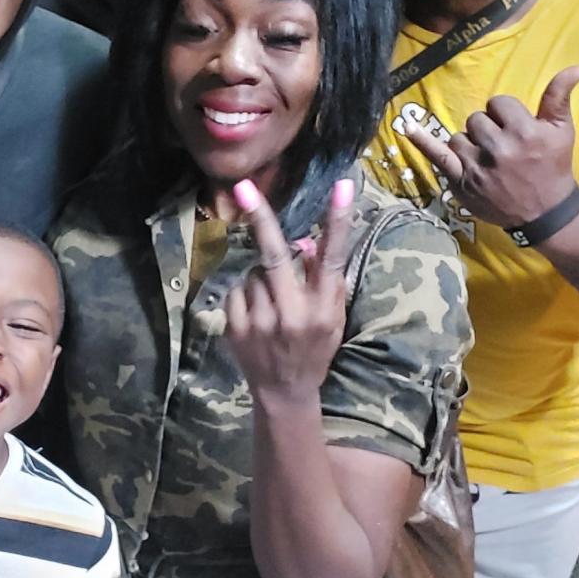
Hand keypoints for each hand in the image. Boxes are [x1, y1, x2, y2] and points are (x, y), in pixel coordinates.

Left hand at [224, 176, 353, 409]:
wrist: (283, 392)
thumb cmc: (314, 348)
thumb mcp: (332, 317)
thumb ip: (325, 280)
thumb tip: (305, 242)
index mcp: (323, 309)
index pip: (333, 256)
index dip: (337, 221)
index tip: (342, 185)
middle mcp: (293, 313)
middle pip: (275, 255)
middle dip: (260, 218)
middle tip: (242, 186)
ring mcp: (261, 321)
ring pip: (254, 272)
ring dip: (262, 276)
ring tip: (273, 303)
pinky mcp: (236, 327)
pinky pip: (237, 290)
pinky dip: (245, 293)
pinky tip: (256, 315)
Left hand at [404, 66, 578, 229]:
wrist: (544, 211)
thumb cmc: (553, 167)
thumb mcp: (562, 131)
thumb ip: (559, 98)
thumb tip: (575, 67)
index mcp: (524, 131)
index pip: (499, 103)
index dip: (506, 114)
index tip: (515, 129)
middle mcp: (499, 147)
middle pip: (477, 119)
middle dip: (489, 129)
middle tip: (503, 148)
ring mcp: (477, 166)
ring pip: (460, 136)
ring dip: (471, 144)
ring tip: (489, 160)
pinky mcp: (461, 182)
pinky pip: (437, 154)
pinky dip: (421, 140)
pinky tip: (406, 127)